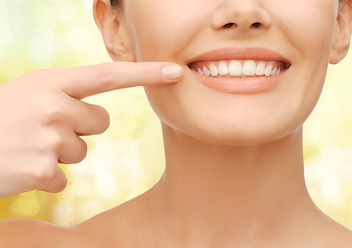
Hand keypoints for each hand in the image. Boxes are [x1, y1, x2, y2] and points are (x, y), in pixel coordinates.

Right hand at [0, 62, 182, 196]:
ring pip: (81, 152)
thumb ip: (63, 95)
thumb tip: (99, 116)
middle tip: (40, 129)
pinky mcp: (42, 170)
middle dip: (78, 128)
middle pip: (99, 122)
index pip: (107, 76)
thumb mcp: (27, 93)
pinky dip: (44, 179)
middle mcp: (53, 106)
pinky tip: (20, 168)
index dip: (145, 74)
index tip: (176, 72)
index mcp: (50, 83)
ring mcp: (49, 138)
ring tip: (25, 147)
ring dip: (58, 155)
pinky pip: (64, 179)